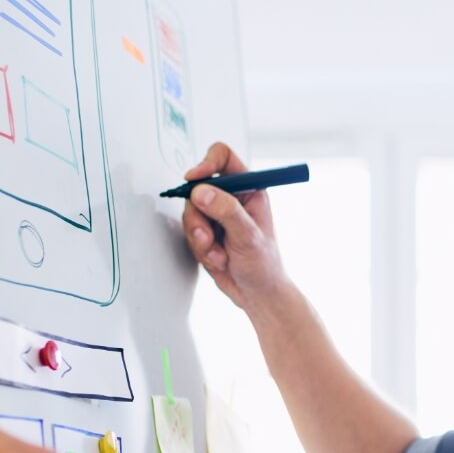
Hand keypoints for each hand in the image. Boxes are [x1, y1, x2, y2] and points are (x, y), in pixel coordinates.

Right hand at [181, 142, 289, 313]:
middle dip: (200, 217)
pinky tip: (218, 259)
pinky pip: (189, 232)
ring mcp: (216, 215)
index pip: (223, 158)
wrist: (257, 294)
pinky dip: (200, 249)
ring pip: (191, 212)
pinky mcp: (205, 232)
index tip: (193, 179)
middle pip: (198, 188)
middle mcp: (231, 197)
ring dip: (201, 238)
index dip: (205, 164)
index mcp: (249, 189)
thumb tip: (201, 191)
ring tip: (218, 254)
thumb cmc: (264, 264)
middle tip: (207, 236)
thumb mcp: (248, 236)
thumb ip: (226, 211)